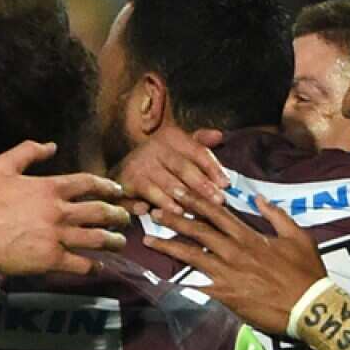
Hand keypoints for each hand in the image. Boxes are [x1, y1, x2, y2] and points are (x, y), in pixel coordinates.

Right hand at [0, 141, 130, 275]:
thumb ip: (27, 152)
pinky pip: (81, 263)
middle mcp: (59, 211)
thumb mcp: (1, 166)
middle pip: (100, 212)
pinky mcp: (51, 259)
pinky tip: (99, 267)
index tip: (118, 191)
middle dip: (118, 215)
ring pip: (97, 239)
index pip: (88, 183)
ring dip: (113, 241)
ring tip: (120, 243)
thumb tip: (51, 146)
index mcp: (50, 188)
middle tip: (125, 219)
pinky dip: (94, 266)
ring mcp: (57, 236)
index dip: (107, 186)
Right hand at [111, 124, 228, 215]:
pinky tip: (170, 213)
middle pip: (183, 168)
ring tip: (196, 210)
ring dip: (183, 199)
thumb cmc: (158, 162)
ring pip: (167, 184)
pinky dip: (157, 204)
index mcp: (171, 137)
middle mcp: (154, 147)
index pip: (197, 151)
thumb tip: (219, 135)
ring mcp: (140, 164)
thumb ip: (199, 143)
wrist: (122, 171)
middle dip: (202, 186)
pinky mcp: (128, 182)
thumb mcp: (178, 148)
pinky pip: (146, 195)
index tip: (226, 184)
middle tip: (218, 201)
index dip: (213, 168)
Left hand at [141, 191, 324, 333]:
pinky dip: (179, 283)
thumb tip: (259, 198)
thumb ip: (276, 216)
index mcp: (250, 236)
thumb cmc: (306, 272)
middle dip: (173, 218)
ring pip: (192, 255)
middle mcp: (234, 251)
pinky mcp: (226, 295)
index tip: (178, 192)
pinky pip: (198, 287)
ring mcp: (228, 274)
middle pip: (198, 231)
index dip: (195, 201)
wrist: (309, 306)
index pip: (217, 214)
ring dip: (168, 246)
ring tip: (148, 239)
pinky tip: (160, 280)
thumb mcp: (298, 236)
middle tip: (153, 210)